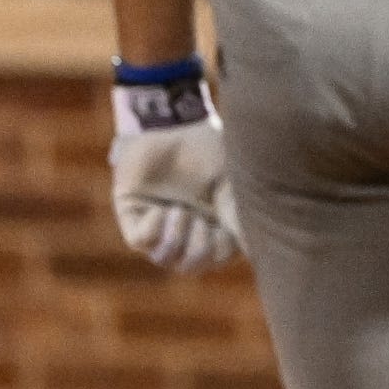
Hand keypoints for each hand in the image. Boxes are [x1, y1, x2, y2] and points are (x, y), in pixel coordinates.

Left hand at [110, 75, 241, 273]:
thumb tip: (254, 250)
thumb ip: (239, 216)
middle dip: (198, 249)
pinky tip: (162, 207)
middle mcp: (185, 228)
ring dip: (176, 239)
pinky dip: (155, 228)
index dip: (220, 251)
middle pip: (190, 265)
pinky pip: (140, 241)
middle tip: (200, 219)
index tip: (222, 228)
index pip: (217, 257)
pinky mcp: (134, 216)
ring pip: (165, 258)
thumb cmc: (210, 148)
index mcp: (212, 222)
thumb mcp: (232, 184)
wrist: (176, 124)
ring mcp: (158, 224)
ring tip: (179, 212)